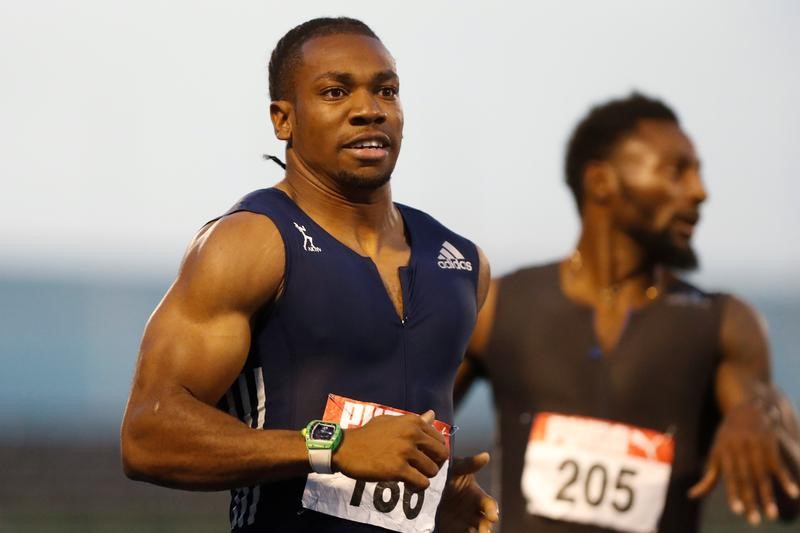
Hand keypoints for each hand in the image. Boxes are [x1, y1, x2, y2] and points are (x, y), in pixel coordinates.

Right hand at [332, 410, 448, 489]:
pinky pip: (421, 483)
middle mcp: (412, 434)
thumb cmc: (367, 434)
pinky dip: (417, 487)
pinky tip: (408, 485)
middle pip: (441, 454)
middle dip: (435, 464)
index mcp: (412, 422)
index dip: (436, 451)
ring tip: (413, 477)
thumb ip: (413, 420)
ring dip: (424, 476)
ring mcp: (406, 452)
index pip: (440, 439)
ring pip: (432, 470)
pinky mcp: (398, 469)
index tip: (426, 457)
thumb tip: (432, 415)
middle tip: (423, 469)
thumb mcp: (390, 421)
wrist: (346, 448)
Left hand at [438, 452, 498, 532]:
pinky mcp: (456, 531)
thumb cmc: (449, 478)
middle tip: (485, 529)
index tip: (492, 516)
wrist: (431, 493)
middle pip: (486, 521)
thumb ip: (468, 464)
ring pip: (477, 530)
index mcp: (478, 496)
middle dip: (487, 525)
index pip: (489, 504)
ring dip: (480, 532)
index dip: (492, 510)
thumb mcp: (456, 469)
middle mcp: (475, 511)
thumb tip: (486, 456)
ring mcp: (466, 522)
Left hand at [688, 401, 799, 524]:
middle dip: (750, 500)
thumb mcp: (716, 453)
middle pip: (746, 479)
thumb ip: (709, 476)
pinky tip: (793, 493)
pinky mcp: (770, 445)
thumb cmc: (727, 437)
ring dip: (768, 496)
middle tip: (754, 521)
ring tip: (771, 515)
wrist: (747, 410)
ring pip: (762, 476)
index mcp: (724, 452)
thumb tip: (692, 495)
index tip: (736, 510)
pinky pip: (778, 465)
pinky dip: (786, 480)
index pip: (729, 476)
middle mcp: (739, 449)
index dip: (733, 493)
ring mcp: (756, 447)